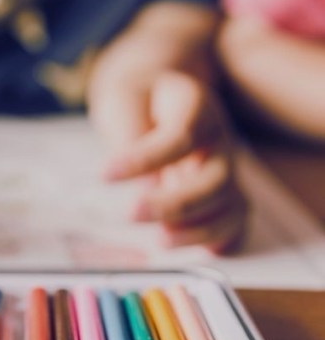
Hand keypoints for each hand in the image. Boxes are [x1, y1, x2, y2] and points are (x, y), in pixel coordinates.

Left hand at [91, 70, 247, 252]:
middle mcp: (219, 138)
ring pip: (229, 204)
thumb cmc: (138, 95)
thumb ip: (131, 132)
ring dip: (198, 230)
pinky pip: (233, 221)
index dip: (146, 160)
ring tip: (159, 240)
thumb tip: (139, 181)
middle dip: (176, 203)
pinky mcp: (222, 190)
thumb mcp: (124, 96)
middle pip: (215, 178)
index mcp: (196, 106)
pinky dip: (220, 239)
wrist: (157, 91)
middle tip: (131, 213)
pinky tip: (191, 248)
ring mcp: (225, 165)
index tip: (105, 174)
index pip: (181, 137)